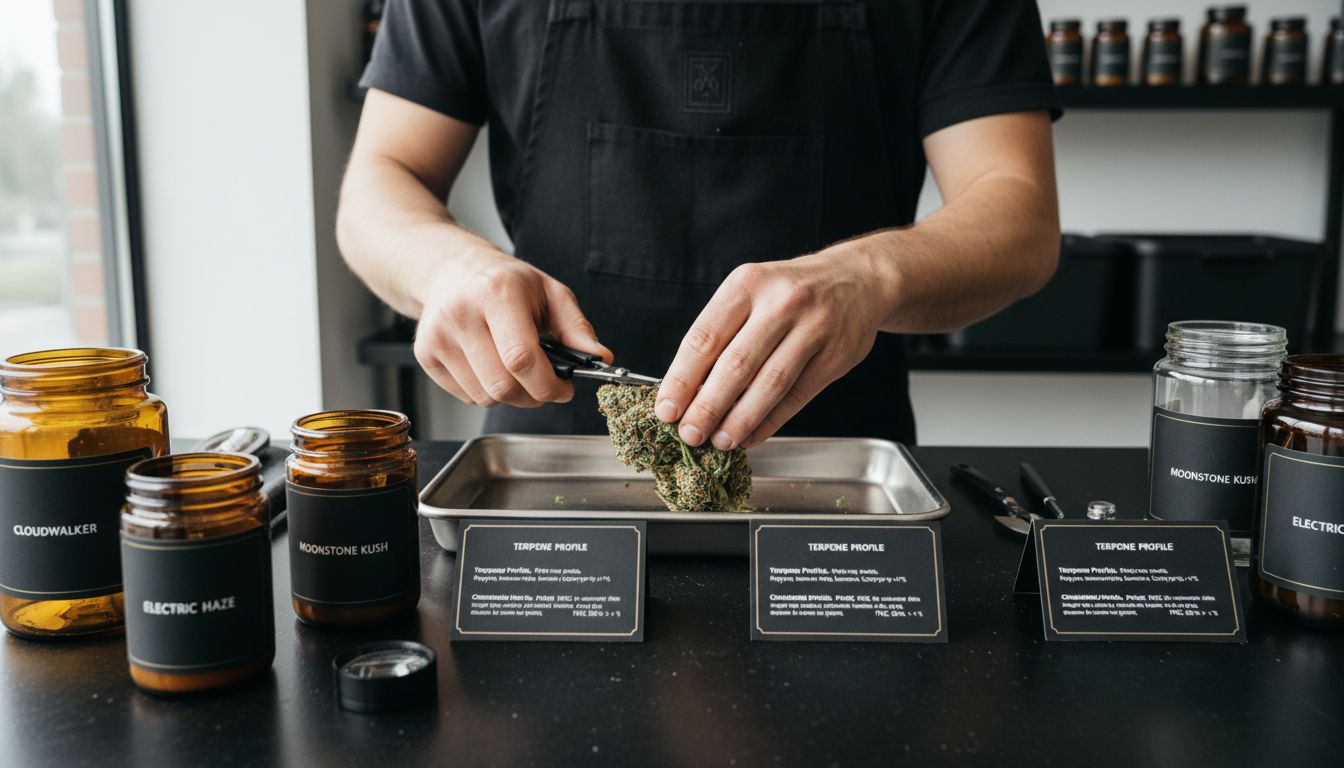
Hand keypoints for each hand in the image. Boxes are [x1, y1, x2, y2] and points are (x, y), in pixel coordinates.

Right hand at [414, 248, 610, 406]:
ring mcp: (438, 336)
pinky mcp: (425, 354)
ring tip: (514, 368)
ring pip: (484, 397)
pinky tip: (490, 365)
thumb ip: (577, 328)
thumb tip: (600, 358)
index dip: (548, 384)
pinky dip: (486, 391)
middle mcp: (461, 314)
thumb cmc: (507, 283)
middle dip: (533, 396)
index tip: (564, 388)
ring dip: (509, 395)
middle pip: (502, 386)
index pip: (521, 358)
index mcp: (496, 294)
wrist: (453, 270)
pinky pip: (466, 396)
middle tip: (544, 383)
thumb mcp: (550, 292)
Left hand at [655, 248, 891, 448]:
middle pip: (735, 365)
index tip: (666, 409)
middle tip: (690, 433)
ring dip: (739, 419)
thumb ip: (723, 334)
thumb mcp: (752, 293)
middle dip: (707, 406)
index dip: (681, 379)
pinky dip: (770, 421)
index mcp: (747, 284)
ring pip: (769, 384)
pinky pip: (796, 396)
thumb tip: (689, 391)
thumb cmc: (791, 291)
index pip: (704, 338)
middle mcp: (780, 303)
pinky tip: (751, 435)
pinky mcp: (836, 355)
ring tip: (719, 440)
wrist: (858, 279)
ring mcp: (813, 328)